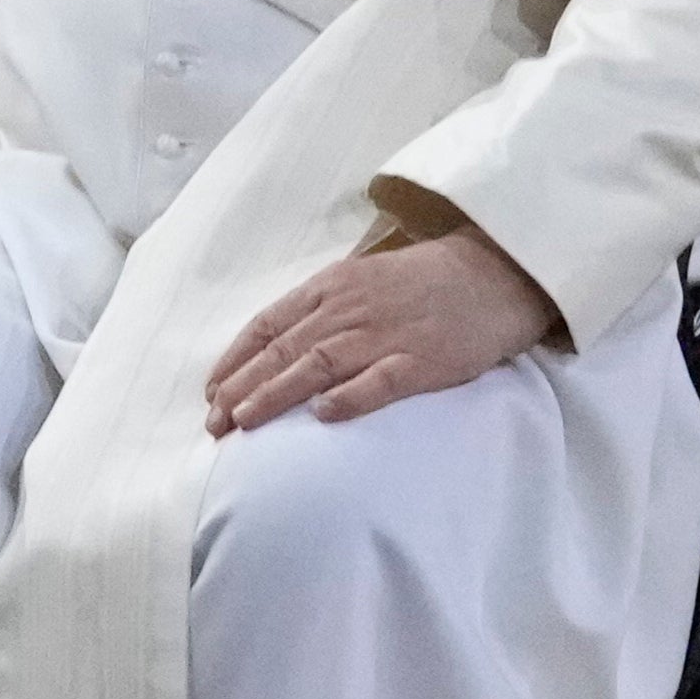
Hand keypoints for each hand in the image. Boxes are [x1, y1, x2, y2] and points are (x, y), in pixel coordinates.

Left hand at [211, 218, 562, 433]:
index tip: (210, 391)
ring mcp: (384, 335)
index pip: (267, 325)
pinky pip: (379, 382)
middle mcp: (347, 309)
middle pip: (283, 350)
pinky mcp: (421, 361)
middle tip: (214, 423)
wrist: (489, 275)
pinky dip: (349, 398)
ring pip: (317, 365)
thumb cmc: (420, 284)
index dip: (235, 360)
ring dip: (276, 394)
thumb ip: (321, 309)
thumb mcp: (359, 282)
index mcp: (329, 288)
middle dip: (242, 387)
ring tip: (245, 423)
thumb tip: (276, 347)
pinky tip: (323, 416)